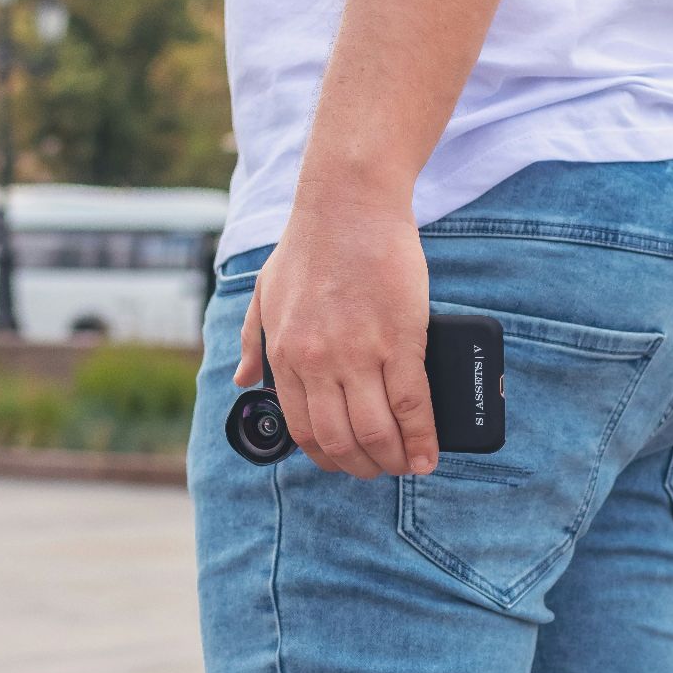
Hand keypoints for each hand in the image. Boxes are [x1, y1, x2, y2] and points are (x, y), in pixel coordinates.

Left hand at [233, 188, 439, 478]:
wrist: (349, 202)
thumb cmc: (309, 243)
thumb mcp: (263, 292)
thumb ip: (252, 340)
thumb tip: (243, 380)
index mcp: (286, 354)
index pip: (304, 428)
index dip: (328, 456)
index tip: (346, 462)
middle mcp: (318, 361)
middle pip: (341, 439)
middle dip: (364, 466)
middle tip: (381, 470)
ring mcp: (359, 353)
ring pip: (377, 431)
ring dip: (395, 459)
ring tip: (408, 465)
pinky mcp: (400, 340)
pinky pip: (411, 405)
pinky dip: (423, 436)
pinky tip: (429, 452)